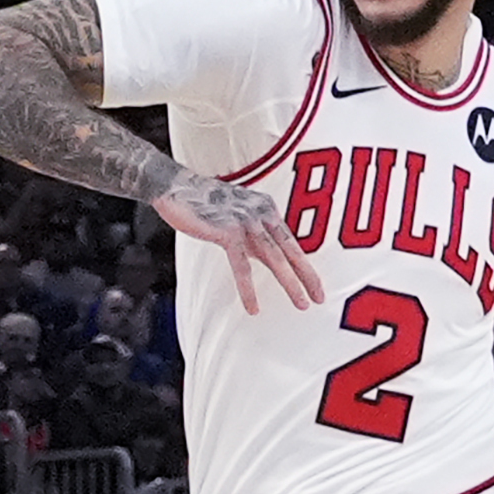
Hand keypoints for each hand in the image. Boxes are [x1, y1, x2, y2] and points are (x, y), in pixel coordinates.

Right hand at [151, 172, 324, 314]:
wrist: (173, 186)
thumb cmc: (201, 202)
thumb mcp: (235, 214)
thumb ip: (251, 232)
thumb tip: (265, 255)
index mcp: (266, 208)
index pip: (290, 242)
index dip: (305, 265)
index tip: (316, 286)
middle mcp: (261, 212)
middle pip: (290, 250)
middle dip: (307, 276)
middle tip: (320, 298)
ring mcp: (245, 221)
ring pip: (273, 258)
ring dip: (289, 283)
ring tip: (301, 304)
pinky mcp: (226, 231)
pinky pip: (241, 266)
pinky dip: (248, 289)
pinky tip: (254, 307)